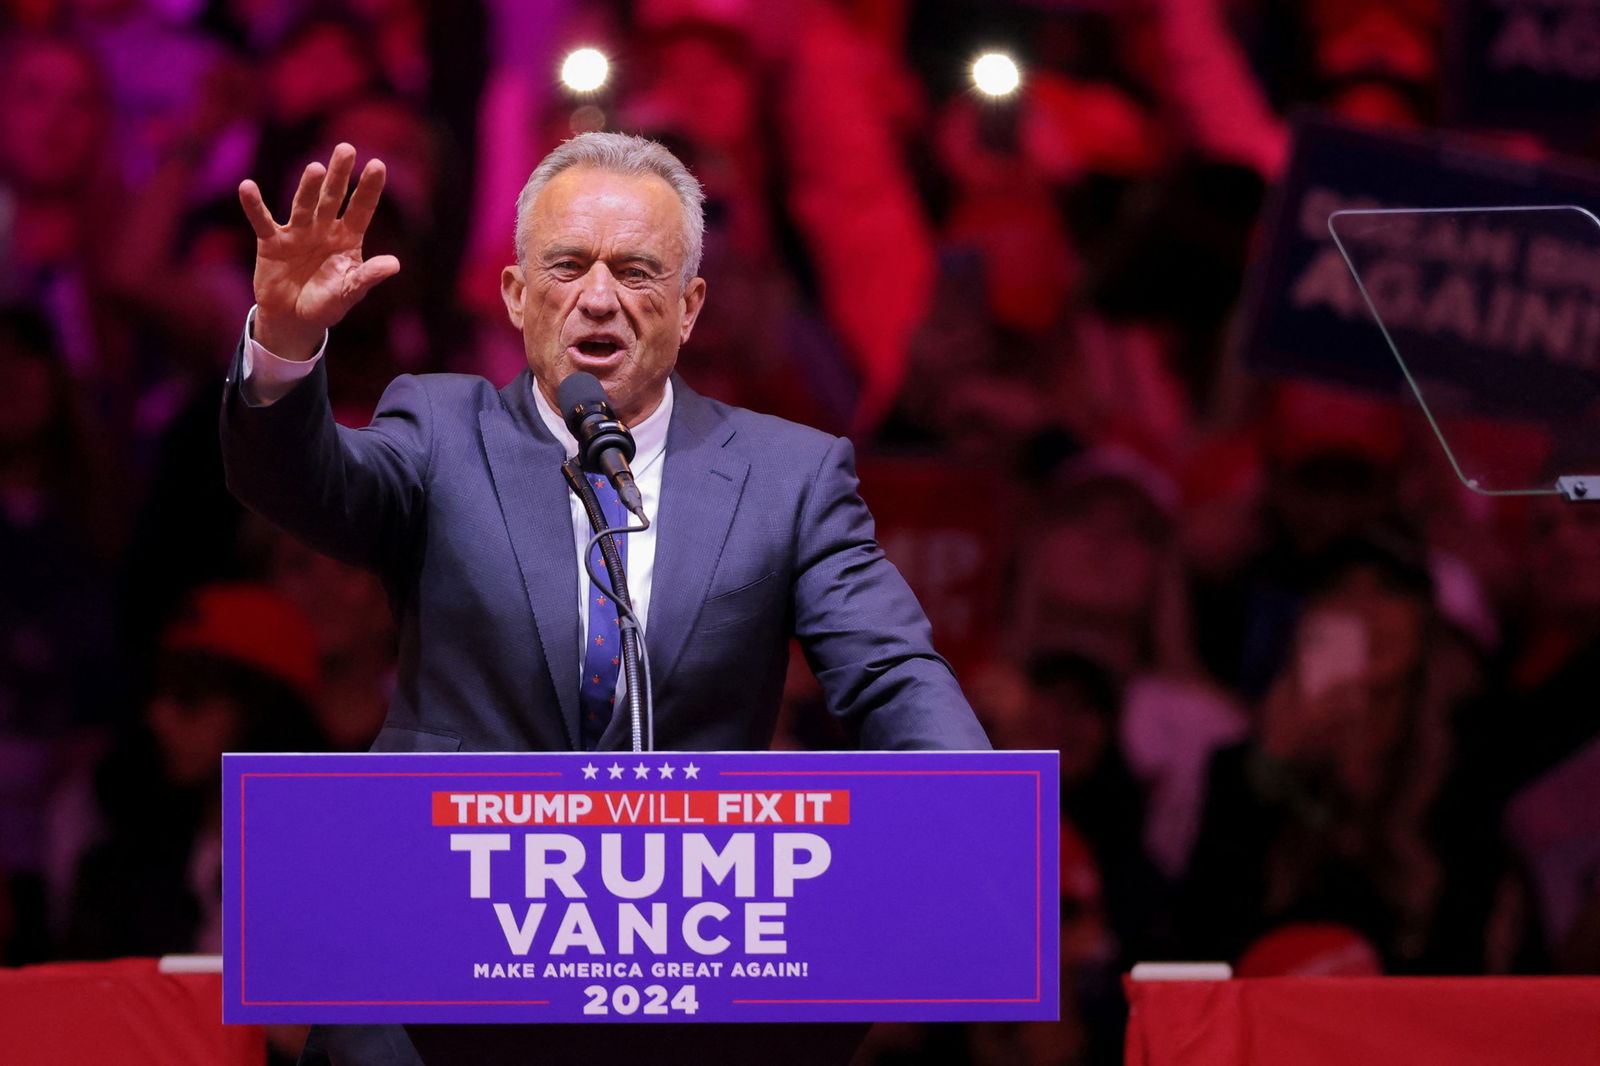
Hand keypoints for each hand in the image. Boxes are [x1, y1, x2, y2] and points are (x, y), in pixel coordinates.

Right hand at [238, 143, 399, 358]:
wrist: (294, 319)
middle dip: (340, 175)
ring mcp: (297, 232)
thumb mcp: (350, 291)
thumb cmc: (327, 303)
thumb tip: (395, 264)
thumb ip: (368, 276)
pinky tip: (247, 187)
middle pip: (333, 198)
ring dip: (308, 188)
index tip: (378, 164)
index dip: (369, 188)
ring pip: (304, 205)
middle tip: (346, 148)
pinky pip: (263, 221)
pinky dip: (254, 206)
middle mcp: (323, 228)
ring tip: (316, 168)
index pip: (361, 209)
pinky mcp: (272, 242)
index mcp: (348, 238)